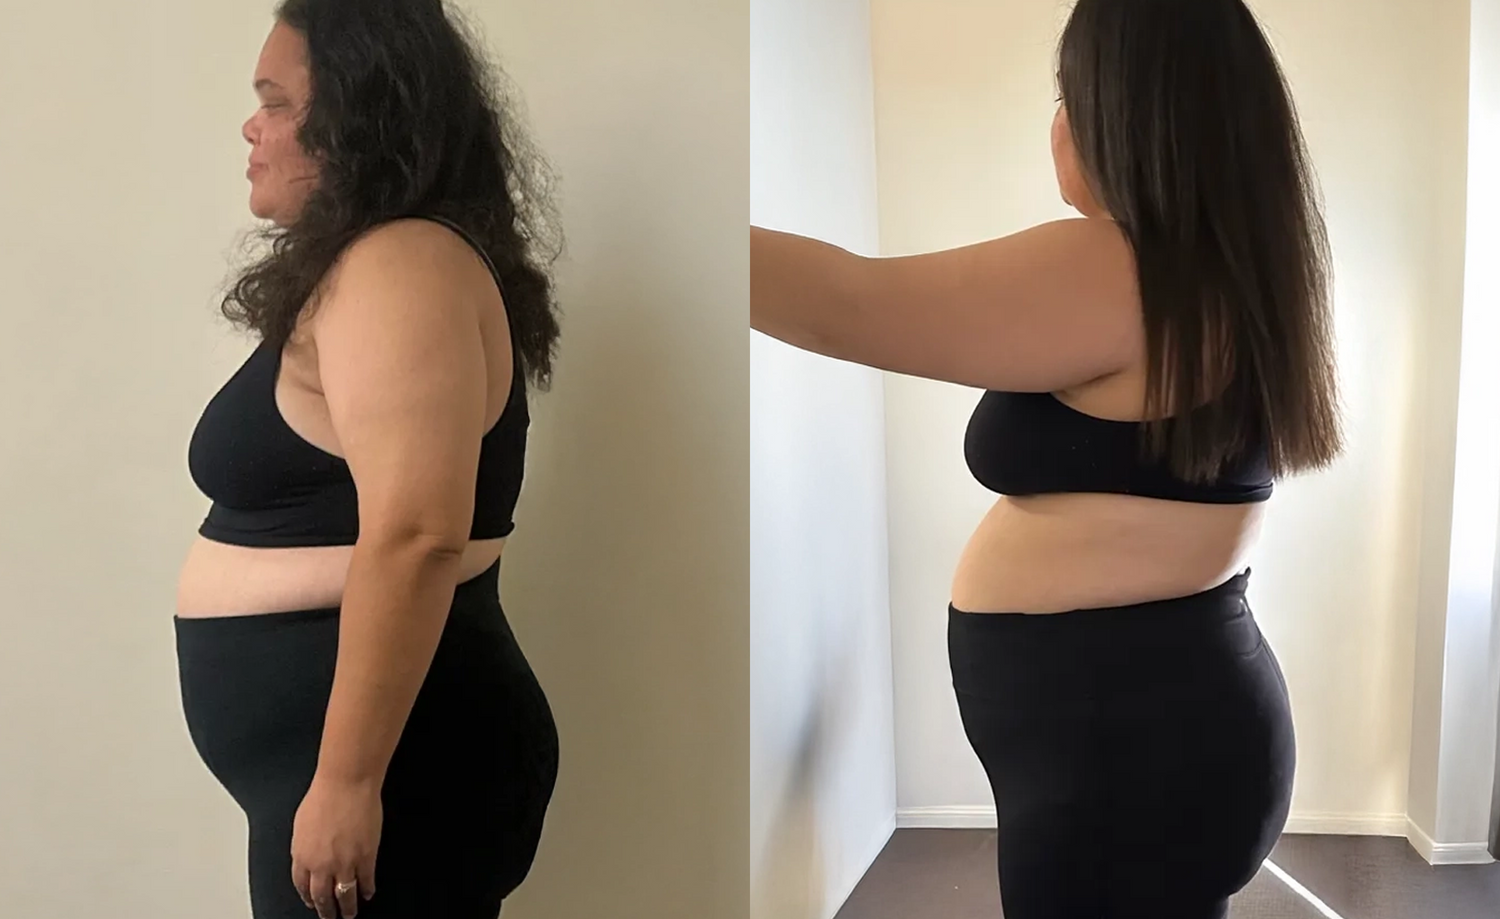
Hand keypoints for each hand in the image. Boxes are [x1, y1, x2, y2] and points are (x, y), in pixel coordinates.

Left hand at [291, 773, 382, 917]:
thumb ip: (303, 846)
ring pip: (345, 895)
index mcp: (302, 856)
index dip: (308, 898)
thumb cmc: (323, 796)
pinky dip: (367, 889)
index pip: (302, 887)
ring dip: (348, 907)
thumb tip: (307, 855)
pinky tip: (368, 892)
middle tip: (331, 917)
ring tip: (351, 913)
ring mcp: (345, 863)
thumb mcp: (301, 824)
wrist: (345, 784)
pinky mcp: (366, 857)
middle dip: (327, 911)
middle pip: (322, 897)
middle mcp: (321, 865)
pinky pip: (366, 880)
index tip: (313, 903)